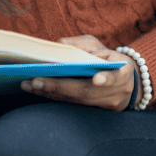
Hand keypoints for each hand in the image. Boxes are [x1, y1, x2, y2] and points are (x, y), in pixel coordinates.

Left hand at [20, 35, 137, 111]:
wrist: (126, 79)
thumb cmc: (108, 57)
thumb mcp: (98, 45)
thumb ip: (81, 45)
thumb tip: (58, 45)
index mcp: (123, 71)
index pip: (116, 76)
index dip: (107, 78)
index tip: (97, 79)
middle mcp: (118, 91)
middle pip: (87, 91)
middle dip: (59, 86)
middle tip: (36, 81)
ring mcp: (108, 104)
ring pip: (77, 100)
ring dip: (51, 93)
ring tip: (29, 85)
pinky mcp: (97, 110)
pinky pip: (73, 104)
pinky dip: (54, 96)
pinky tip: (36, 90)